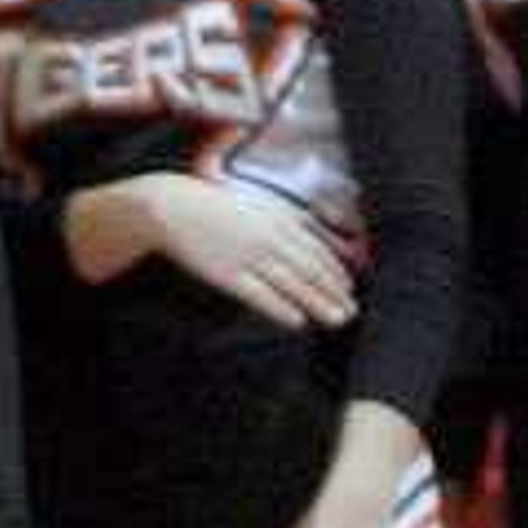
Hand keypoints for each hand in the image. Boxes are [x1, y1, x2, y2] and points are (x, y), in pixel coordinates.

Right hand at [77, 169, 359, 329]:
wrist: (175, 207)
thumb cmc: (219, 207)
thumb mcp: (261, 206)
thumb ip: (290, 222)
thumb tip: (317, 237)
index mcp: (279, 219)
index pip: (318, 250)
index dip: (337, 272)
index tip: (350, 288)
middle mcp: (269, 237)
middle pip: (310, 269)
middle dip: (334, 292)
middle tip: (352, 311)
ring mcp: (249, 256)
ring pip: (291, 284)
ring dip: (317, 303)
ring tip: (336, 319)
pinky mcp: (227, 275)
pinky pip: (259, 295)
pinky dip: (280, 308)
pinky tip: (297, 321)